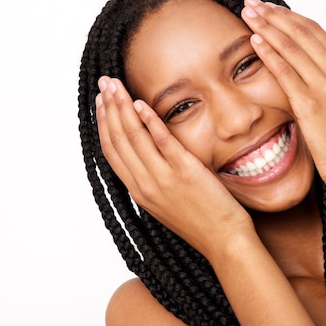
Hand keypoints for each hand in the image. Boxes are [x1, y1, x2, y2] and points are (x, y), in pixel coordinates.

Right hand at [96, 76, 253, 257]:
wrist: (224, 242)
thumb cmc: (202, 222)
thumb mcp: (167, 202)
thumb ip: (154, 178)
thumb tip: (149, 153)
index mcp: (139, 192)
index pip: (111, 152)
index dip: (103, 124)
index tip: (101, 103)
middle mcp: (146, 185)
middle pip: (118, 140)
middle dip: (108, 108)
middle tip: (104, 83)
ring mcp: (163, 178)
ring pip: (134, 137)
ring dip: (122, 108)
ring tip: (116, 86)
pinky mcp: (185, 172)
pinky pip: (162, 141)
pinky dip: (149, 120)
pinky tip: (141, 103)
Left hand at [241, 0, 325, 186]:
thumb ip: (324, 82)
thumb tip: (301, 71)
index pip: (314, 31)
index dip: (289, 16)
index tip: (269, 8)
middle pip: (302, 32)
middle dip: (274, 14)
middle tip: (252, 3)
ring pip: (293, 46)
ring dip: (267, 27)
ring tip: (248, 14)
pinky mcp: (312, 105)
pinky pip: (286, 72)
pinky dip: (270, 54)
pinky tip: (255, 42)